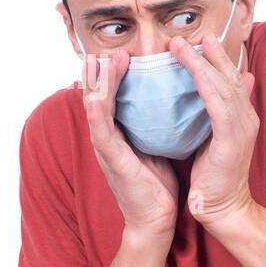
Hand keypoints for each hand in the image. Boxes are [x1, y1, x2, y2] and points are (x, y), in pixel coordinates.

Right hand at [79, 50, 178, 240]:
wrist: (157, 219)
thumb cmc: (159, 185)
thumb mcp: (159, 145)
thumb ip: (157, 124)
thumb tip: (171, 102)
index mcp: (119, 131)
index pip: (113, 95)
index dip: (114, 74)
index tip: (124, 52)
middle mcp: (107, 135)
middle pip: (98, 94)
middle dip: (100, 70)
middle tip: (106, 47)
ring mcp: (105, 146)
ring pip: (94, 104)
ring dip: (97, 80)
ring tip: (102, 58)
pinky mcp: (110, 157)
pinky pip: (100, 126)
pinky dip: (98, 106)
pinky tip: (97, 91)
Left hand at [170, 32, 259, 229]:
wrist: (224, 208)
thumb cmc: (214, 177)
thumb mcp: (215, 140)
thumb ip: (214, 116)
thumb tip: (209, 97)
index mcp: (243, 117)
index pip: (232, 80)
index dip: (217, 59)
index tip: (201, 40)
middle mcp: (247, 118)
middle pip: (231, 76)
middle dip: (212, 53)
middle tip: (194, 33)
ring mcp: (242, 128)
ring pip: (223, 85)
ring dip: (202, 62)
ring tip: (182, 45)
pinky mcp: (232, 139)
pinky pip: (218, 104)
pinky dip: (205, 83)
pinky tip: (192, 70)